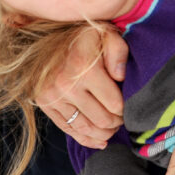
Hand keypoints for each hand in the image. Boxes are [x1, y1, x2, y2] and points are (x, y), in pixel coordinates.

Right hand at [34, 25, 127, 147]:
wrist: (51, 34)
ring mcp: (52, 96)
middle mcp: (65, 85)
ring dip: (104, 133)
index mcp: (83, 67)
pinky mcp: (44, 104)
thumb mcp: (106, 34)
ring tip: (113, 127)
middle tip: (123, 118)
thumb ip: (118, 52)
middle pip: (102, 120)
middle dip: (117, 122)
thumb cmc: (86, 36)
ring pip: (85, 128)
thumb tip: (121, 77)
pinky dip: (86, 139)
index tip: (130, 105)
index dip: (126, 109)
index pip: (114, 104)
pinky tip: (100, 140)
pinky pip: (67, 130)